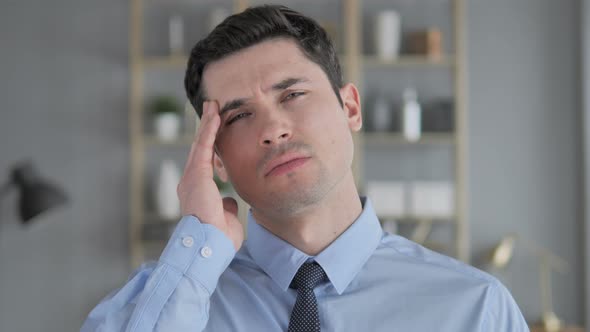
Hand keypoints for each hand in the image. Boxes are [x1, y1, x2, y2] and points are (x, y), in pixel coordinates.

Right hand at [177, 101, 243, 251]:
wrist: (209, 246)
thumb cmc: (218, 239)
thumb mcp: (226, 219)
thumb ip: (226, 206)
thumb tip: (229, 201)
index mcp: (197, 192)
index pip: (204, 162)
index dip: (210, 145)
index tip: (216, 132)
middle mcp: (190, 182)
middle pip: (200, 148)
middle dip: (207, 129)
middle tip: (213, 110)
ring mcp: (191, 177)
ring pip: (200, 143)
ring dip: (208, 124)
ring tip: (214, 106)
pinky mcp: (196, 174)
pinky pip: (204, 146)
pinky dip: (210, 129)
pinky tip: (215, 115)